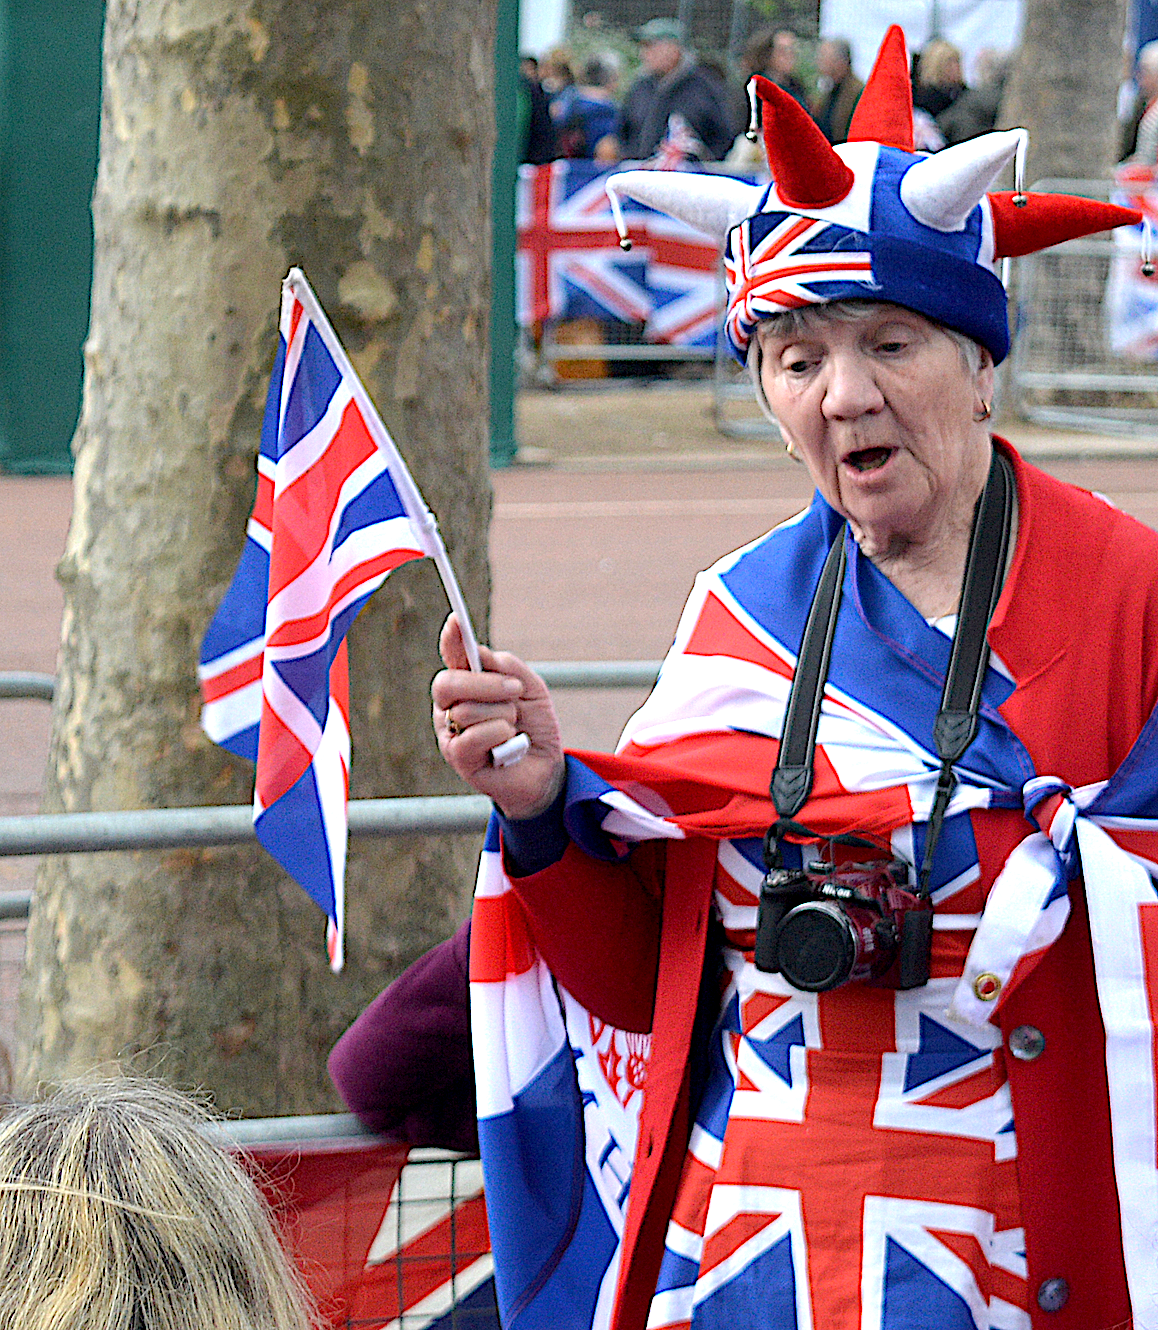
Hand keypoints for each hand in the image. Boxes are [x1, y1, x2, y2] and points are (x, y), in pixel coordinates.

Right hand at [431, 614, 565, 819]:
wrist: (546, 768)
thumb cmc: (534, 726)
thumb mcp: (531, 689)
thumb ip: (508, 668)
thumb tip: (483, 656)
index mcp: (467, 683)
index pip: (453, 655)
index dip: (452, 638)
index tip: (456, 620)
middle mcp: (451, 705)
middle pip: (448, 682)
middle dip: (486, 683)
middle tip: (515, 691)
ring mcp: (450, 732)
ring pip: (466, 710)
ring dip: (502, 716)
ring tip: (514, 728)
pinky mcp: (457, 757)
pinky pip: (472, 736)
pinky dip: (499, 736)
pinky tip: (508, 745)